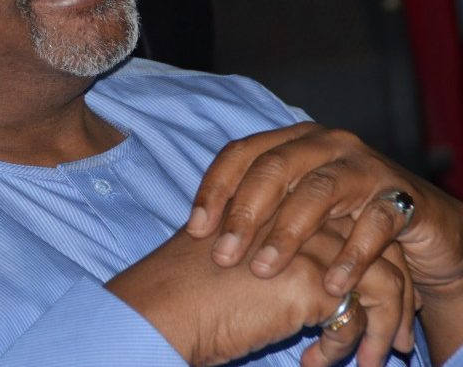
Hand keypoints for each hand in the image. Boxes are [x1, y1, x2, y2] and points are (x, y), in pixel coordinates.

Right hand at [108, 217, 412, 366]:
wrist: (161, 307)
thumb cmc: (182, 288)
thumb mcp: (233, 252)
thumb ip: (270, 247)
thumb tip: (311, 282)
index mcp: (280, 202)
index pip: (347, 222)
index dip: (366, 261)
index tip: (368, 299)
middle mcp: (299, 215)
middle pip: (374, 246)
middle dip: (391, 294)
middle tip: (388, 335)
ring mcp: (307, 245)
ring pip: (380, 280)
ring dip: (380, 325)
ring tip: (369, 358)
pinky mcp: (309, 282)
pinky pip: (356, 314)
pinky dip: (350, 344)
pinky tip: (316, 363)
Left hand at [186, 123, 462, 362]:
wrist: (413, 223)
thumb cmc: (336, 218)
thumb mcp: (290, 208)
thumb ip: (252, 210)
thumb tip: (195, 233)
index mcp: (290, 141)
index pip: (241, 153)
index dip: (214, 188)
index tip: (196, 230)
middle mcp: (324, 144)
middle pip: (274, 168)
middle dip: (244, 213)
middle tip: (223, 255)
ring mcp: (364, 166)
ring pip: (318, 191)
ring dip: (288, 233)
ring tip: (263, 269)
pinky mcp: (401, 196)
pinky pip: (374, 223)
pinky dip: (350, 254)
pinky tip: (330, 284)